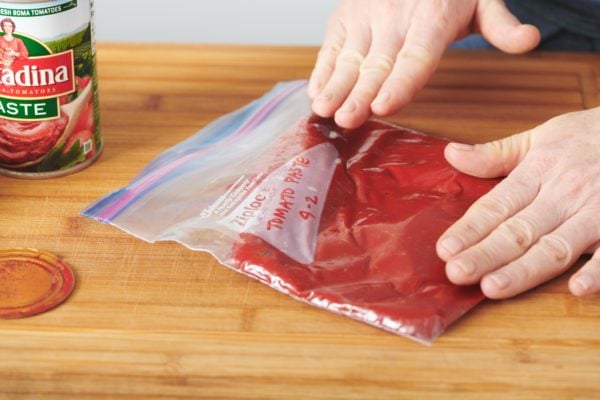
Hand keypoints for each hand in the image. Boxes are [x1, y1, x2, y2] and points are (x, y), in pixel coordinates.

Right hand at [308, 0, 539, 128]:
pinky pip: (331, 48)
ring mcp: (364, 17)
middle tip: (347, 119)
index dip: (400, 83)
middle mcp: (393, 18)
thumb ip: (501, 23)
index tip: (384, 106)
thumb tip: (529, 41)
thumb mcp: (482, 0)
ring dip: (334, 86)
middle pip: (377, 65)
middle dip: (359, 94)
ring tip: (322, 109)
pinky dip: (322, 71)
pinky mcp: (344, 18)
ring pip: (349, 59)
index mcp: (430, 18)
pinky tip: (316, 92)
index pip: (415, 57)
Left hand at [437, 107, 599, 297]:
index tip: (445, 248)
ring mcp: (597, 211)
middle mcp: (564, 193)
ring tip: (493, 287)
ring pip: (555, 246)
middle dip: (485, 254)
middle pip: (518, 230)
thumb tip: (451, 155)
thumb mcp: (541, 136)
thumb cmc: (591, 135)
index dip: (470, 228)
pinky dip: (599, 269)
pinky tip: (576, 288)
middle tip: (456, 273)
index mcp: (539, 172)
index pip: (497, 205)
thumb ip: (495, 153)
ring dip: (524, 269)